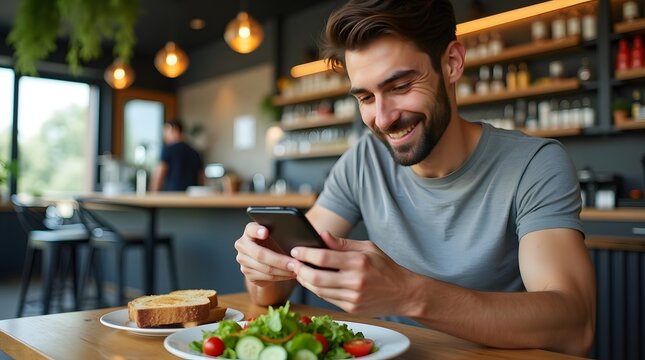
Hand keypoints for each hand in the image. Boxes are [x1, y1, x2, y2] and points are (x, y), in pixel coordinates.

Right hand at [234, 222, 296, 286]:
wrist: (265, 259)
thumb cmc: (272, 242)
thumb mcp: (274, 235)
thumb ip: (278, 233)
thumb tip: (296, 237)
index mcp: (249, 231)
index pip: (250, 229)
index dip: (257, 231)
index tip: (265, 232)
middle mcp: (242, 245)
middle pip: (260, 254)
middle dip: (280, 260)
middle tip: (295, 263)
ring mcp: (243, 260)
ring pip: (265, 268)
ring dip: (283, 271)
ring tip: (296, 270)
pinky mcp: (247, 273)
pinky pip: (266, 277)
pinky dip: (281, 277)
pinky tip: (290, 275)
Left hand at [290, 232, 419, 315]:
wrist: (404, 293)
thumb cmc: (385, 267)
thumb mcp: (368, 248)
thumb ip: (342, 243)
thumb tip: (321, 235)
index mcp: (359, 262)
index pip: (324, 257)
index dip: (305, 253)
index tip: (296, 250)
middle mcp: (355, 281)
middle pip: (316, 277)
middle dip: (300, 270)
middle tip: (292, 263)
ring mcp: (353, 298)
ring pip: (319, 290)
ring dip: (305, 281)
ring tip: (299, 272)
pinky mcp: (352, 309)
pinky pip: (327, 299)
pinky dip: (317, 290)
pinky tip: (313, 282)